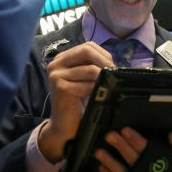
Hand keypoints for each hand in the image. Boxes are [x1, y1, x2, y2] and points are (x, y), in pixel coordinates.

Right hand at [36, 42, 113, 162]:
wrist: (64, 126)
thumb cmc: (77, 102)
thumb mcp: (85, 79)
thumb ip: (94, 66)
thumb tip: (115, 63)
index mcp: (62, 58)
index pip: (88, 46)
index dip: (103, 54)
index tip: (113, 66)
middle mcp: (56, 64)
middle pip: (86, 51)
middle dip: (104, 62)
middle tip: (114, 74)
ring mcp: (56, 75)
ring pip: (90, 69)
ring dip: (103, 78)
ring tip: (108, 87)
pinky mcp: (61, 88)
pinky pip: (87, 85)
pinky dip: (97, 90)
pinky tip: (98, 96)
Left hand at [95, 127, 171, 171]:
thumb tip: (171, 135)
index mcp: (167, 167)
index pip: (147, 150)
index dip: (135, 140)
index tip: (126, 130)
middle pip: (133, 159)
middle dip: (120, 146)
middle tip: (110, 136)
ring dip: (110, 162)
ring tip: (100, 152)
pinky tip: (103, 168)